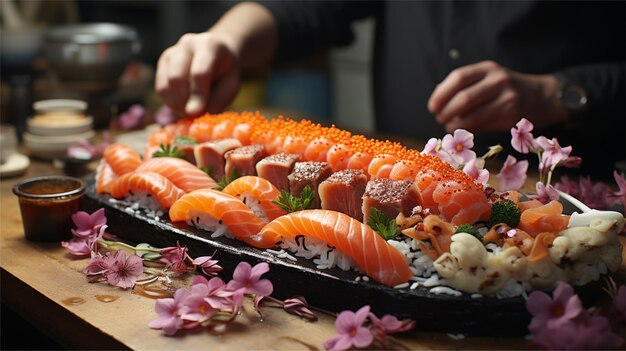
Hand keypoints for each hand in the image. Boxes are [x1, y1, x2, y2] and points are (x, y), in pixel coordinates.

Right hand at [155, 32, 239, 116]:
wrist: (217, 52)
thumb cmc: (225, 72)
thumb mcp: (231, 85)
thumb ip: (216, 99)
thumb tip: (195, 113)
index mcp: (210, 46)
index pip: (199, 72)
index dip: (197, 95)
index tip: (195, 113)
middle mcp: (188, 45)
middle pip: (177, 76)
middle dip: (183, 101)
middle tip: (192, 115)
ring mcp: (172, 52)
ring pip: (166, 83)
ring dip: (176, 104)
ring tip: (188, 112)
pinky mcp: (163, 62)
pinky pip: (160, 87)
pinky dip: (170, 102)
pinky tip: (182, 105)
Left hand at [428, 60, 567, 132]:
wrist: (545, 97)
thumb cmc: (508, 89)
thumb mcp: (490, 78)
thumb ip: (466, 85)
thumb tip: (437, 99)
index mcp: (488, 68)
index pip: (458, 77)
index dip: (440, 94)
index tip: (432, 107)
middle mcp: (498, 80)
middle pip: (463, 98)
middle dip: (445, 112)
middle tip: (440, 119)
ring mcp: (507, 98)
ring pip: (471, 115)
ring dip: (454, 125)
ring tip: (449, 127)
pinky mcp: (512, 116)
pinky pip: (482, 125)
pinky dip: (468, 130)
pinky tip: (464, 130)